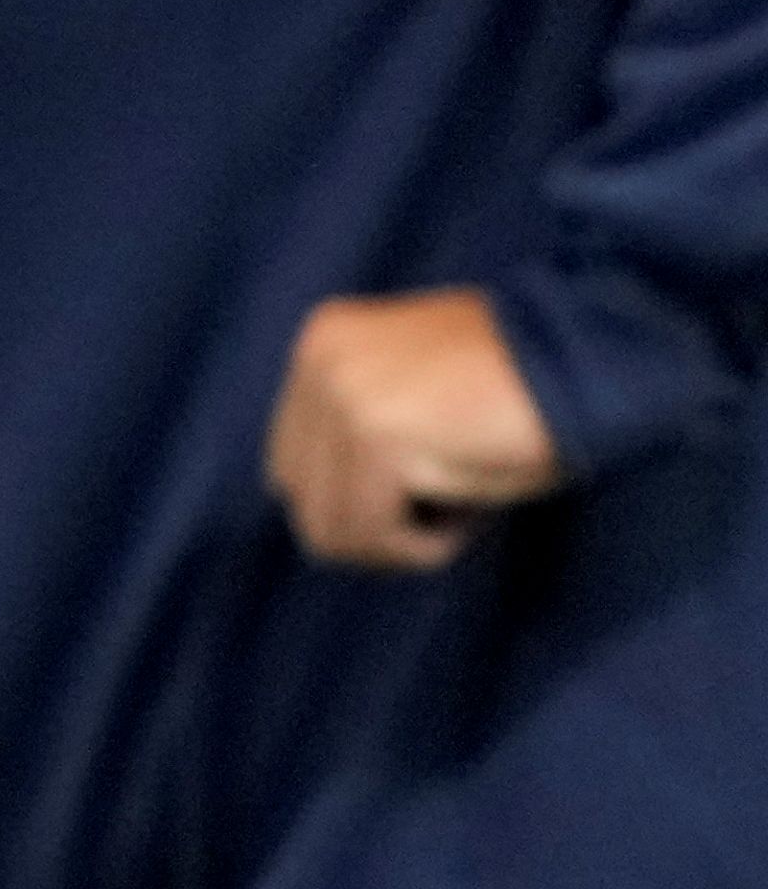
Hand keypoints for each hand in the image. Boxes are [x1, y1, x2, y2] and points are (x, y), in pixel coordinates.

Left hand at [266, 287, 566, 570]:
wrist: (598, 362)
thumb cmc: (530, 390)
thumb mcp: (422, 395)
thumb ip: (367, 428)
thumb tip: (329, 513)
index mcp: (327, 341)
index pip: (291, 460)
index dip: (351, 504)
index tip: (418, 510)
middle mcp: (320, 360)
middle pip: (301, 496)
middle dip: (369, 528)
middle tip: (441, 523)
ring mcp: (342, 395)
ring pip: (328, 526)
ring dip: (397, 542)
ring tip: (462, 513)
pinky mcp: (377, 436)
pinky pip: (374, 532)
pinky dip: (424, 547)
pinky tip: (472, 516)